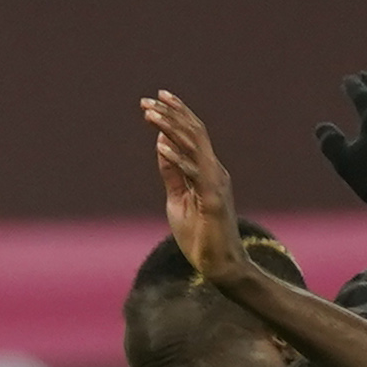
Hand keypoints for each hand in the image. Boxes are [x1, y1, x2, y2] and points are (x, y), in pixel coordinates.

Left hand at [141, 90, 254, 292]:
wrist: (219, 267)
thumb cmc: (200, 236)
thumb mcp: (178, 199)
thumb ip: (172, 173)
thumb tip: (160, 144)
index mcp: (208, 170)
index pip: (192, 135)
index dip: (175, 115)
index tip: (154, 100)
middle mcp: (216, 171)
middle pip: (195, 133)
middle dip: (171, 113)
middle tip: (147, 100)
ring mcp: (216, 184)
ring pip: (195, 147)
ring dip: (172, 129)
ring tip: (150, 115)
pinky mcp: (213, 200)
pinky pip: (195, 174)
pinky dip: (178, 159)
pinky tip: (162, 146)